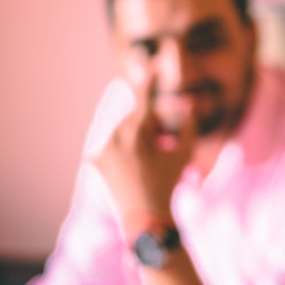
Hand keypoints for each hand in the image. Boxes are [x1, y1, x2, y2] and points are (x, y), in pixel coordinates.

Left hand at [94, 74, 196, 225]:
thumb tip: (189, 104)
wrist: (144, 220)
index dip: (148, 82)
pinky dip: (124, 149)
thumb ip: (187, 125)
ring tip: (150, 160)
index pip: (144, 101)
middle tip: (163, 144)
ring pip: (123, 130)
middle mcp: (114, 138)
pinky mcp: (94, 161)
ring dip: (137, 137)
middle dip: (149, 125)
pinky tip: (136, 167)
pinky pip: (112, 144)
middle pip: (135, 118)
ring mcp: (101, 150)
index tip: (148, 64)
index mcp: (136, 134)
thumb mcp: (183, 154)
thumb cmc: (168, 184)